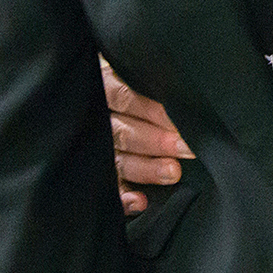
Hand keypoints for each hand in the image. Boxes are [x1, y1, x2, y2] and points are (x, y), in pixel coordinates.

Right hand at [102, 58, 192, 214]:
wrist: (87, 97)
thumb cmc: (134, 85)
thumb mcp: (133, 71)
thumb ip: (148, 78)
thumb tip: (182, 87)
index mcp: (103, 86)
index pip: (125, 97)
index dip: (152, 110)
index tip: (180, 120)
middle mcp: (94, 118)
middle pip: (122, 131)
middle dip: (155, 141)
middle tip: (185, 148)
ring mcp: (93, 148)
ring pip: (117, 160)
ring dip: (145, 167)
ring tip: (172, 172)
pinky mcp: (98, 174)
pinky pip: (109, 187)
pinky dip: (122, 197)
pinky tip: (139, 202)